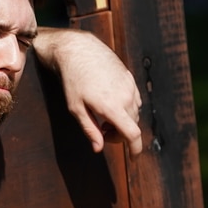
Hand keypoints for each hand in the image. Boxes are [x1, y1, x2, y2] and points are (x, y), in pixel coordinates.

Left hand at [34, 28, 143, 154]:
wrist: (78, 50)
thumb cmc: (73, 80)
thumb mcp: (76, 108)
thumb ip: (90, 130)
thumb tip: (98, 148)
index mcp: (112, 107)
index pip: (132, 134)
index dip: (135, 149)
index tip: (133, 157)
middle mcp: (125, 96)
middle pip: (132, 125)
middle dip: (120, 134)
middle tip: (103, 132)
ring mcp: (129, 85)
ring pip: (134, 112)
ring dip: (124, 120)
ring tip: (104, 117)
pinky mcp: (129, 77)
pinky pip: (135, 99)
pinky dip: (127, 107)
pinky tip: (111, 103)